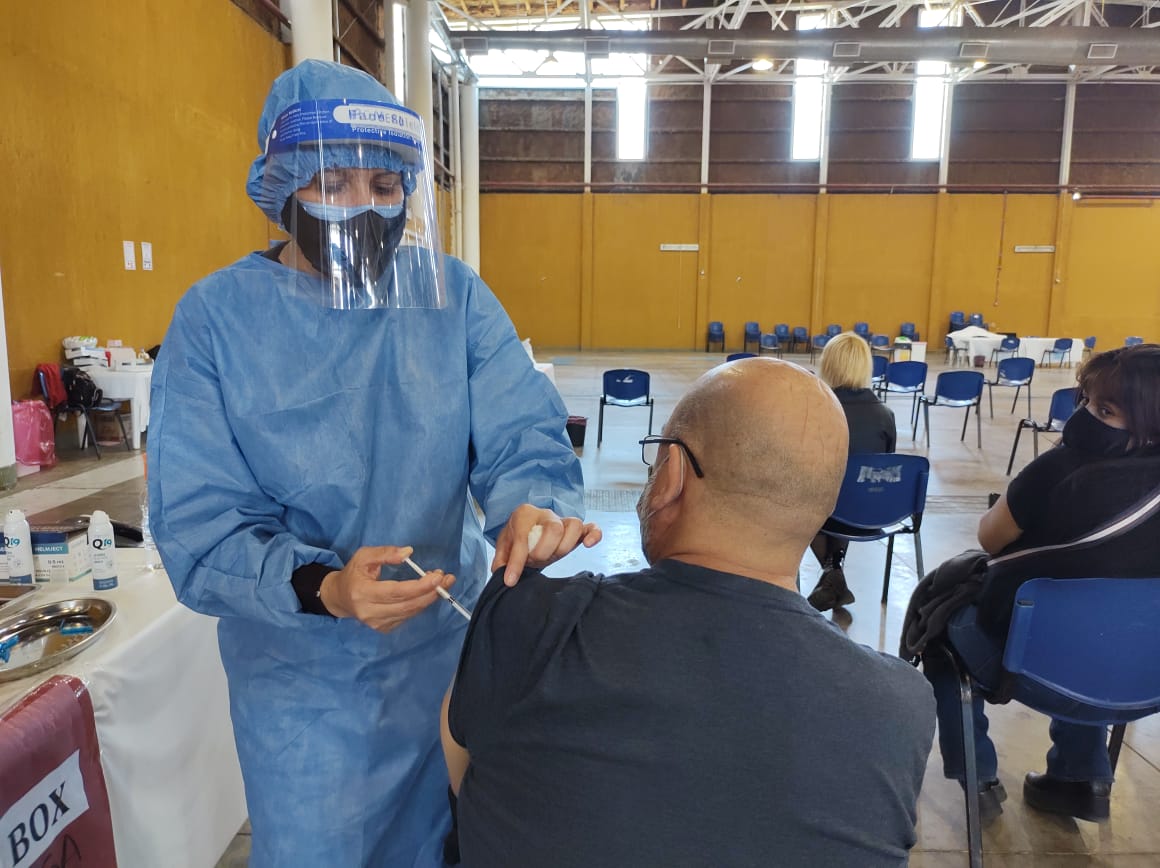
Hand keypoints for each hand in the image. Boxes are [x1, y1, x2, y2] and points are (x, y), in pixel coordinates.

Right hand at [320, 545, 454, 633]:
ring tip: (442, 583)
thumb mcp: (364, 556)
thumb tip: (408, 553)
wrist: (340, 597)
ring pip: (410, 612)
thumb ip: (385, 553)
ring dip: (429, 598)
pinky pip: (407, 616)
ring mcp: (377, 624)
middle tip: (446, 579)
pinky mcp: (383, 628)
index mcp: (362, 593)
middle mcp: (369, 612)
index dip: (419, 586)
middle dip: (430, 592)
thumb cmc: (354, 574)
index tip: (437, 577)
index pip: (395, 592)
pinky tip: (427, 593)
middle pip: (407, 605)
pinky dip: (420, 604)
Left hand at [491, 505, 601, 585]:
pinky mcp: (577, 530)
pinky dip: (594, 535)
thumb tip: (502, 575)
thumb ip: (502, 559)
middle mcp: (546, 514)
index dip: (516, 561)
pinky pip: (590, 527)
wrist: (529, 527)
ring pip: (574, 525)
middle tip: (534, 562)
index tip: (510, 580)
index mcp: (524, 514)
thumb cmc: (517, 535)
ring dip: (563, 547)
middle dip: (543, 551)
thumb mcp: (503, 545)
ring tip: (552, 557)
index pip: (522, 536)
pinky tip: (588, 545)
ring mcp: (563, 521)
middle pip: (553, 528)